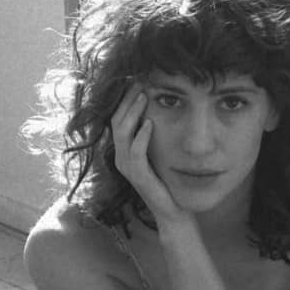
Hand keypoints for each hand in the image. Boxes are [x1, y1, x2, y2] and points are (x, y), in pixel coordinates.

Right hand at [110, 83, 183, 223]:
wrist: (174, 211)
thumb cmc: (169, 181)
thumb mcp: (160, 152)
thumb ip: (155, 133)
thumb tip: (160, 106)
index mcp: (124, 150)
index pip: (117, 117)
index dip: (124, 98)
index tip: (137, 78)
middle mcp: (121, 158)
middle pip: (115, 121)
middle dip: (127, 100)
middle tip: (140, 81)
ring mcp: (127, 168)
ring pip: (121, 133)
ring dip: (133, 113)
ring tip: (145, 96)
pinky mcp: (138, 177)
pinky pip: (135, 153)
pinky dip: (141, 137)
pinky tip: (151, 123)